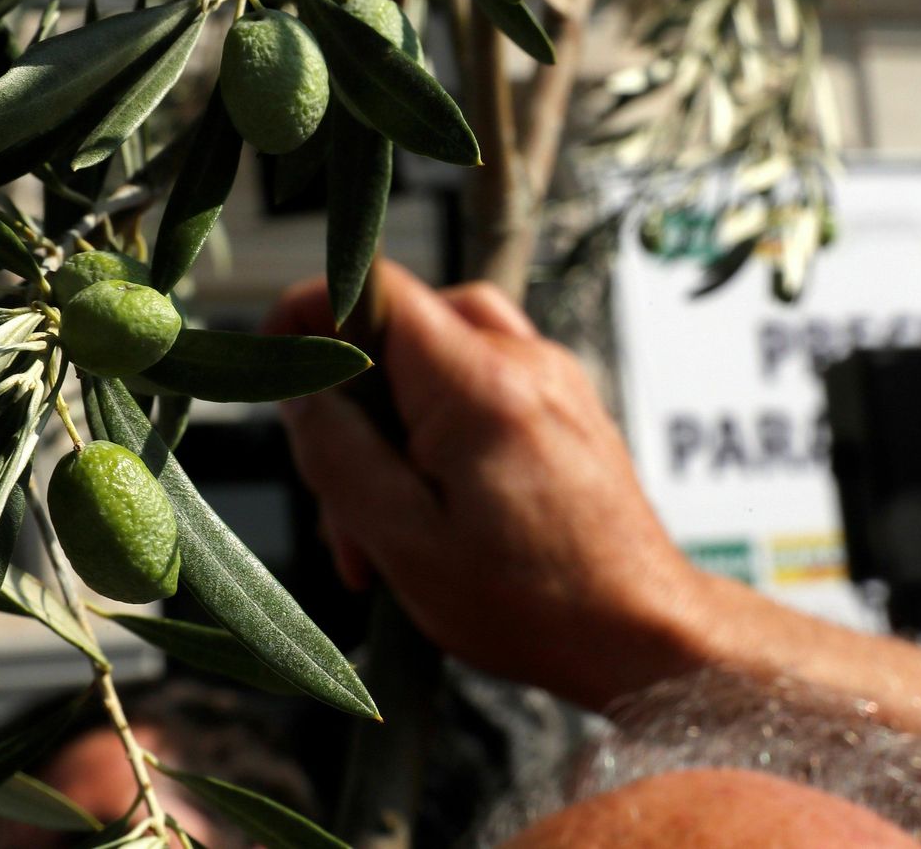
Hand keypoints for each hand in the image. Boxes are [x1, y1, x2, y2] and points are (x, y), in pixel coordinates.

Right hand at [272, 262, 703, 708]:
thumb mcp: (406, 542)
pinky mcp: (566, 408)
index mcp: (479, 385)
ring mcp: (552, 380)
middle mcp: (523, 361)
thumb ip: (340, 455)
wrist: (643, 633)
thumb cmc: (534, 603)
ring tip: (386, 530)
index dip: (310, 311)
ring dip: (394, 434)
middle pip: (400, 332)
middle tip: (341, 504)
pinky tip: (435, 515)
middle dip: (353, 412)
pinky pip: (481, 393)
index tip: (278, 364)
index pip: (374, 288)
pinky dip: (441, 440)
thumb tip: (301, 394)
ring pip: (437, 366)